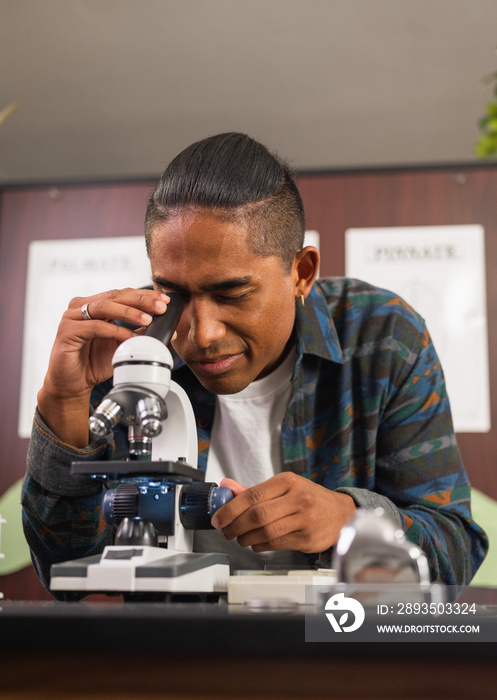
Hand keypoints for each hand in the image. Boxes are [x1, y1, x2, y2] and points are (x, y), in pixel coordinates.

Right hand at [37, 287, 170, 445]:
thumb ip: (139, 334)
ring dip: (129, 313)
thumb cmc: (93, 363)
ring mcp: (72, 317)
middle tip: (160, 307)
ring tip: (147, 320)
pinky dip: (114, 330)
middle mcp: (82, 306)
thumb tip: (166, 330)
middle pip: (115, 295)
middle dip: (141, 300)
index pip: (123, 293)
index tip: (164, 300)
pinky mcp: (67, 331)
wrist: (72, 384)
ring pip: (105, 307)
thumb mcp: (122, 346)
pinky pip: (94, 326)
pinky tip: (128, 336)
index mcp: (95, 305)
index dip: (144, 295)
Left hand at [211, 472, 355, 554]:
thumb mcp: (283, 487)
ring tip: (240, 538)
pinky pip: (276, 544)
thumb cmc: (309, 498)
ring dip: (246, 538)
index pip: (252, 495)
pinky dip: (260, 546)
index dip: (231, 509)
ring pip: (266, 532)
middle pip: (257, 515)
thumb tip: (226, 486)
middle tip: (226, 531)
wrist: (340, 513)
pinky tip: (255, 543)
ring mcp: (304, 520)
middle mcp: (298, 499)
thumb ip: (253, 490)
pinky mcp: (307, 539)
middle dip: (235, 526)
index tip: (218, 518)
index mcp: (288, 481)